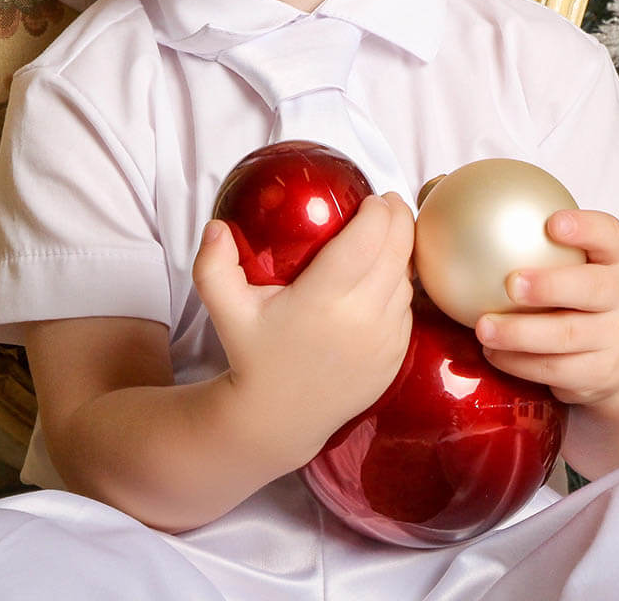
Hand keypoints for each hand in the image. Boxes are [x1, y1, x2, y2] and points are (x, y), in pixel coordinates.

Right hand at [193, 192, 413, 463]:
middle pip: (397, 252)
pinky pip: (407, 308)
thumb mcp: (225, 310)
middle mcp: (361, 318)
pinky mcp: (395, 358)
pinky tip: (386, 274)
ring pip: (407, 280)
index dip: (378, 212)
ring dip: (401, 252)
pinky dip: (401, 285)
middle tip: (389, 202)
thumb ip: (212, 265)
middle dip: (399, 219)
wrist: (278, 420)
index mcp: (323, 299)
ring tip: (387, 234)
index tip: (372, 197)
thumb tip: (216, 224)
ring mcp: (384, 340)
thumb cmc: (253, 355)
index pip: (367, 239)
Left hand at [474, 209, 618, 407]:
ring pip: (569, 336)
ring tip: (483, 327)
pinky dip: (519, 362)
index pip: (609, 235)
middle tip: (511, 284)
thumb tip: (444, 194)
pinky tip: (492, 351)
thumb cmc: (578, 296)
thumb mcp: (572, 264)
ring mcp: (615, 338)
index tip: (552, 223)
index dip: (585, 227)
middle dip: (552, 286)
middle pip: (594, 289)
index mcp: (614, 260)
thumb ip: (525, 235)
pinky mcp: (600, 374)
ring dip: (521, 333)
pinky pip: (555, 370)